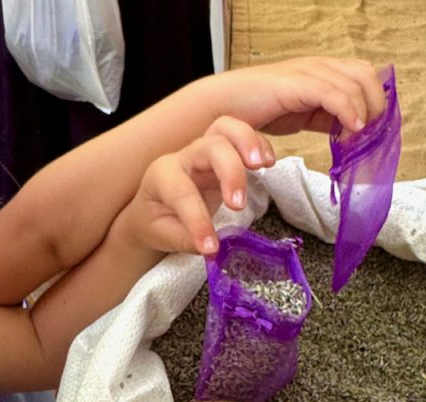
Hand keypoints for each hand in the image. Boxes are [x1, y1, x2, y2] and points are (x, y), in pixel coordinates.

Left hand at [118, 117, 273, 256]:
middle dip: (230, 171)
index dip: (198, 220)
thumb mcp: (162, 235)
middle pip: (210, 146)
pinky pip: (242, 137)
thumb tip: (211, 247)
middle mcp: (184, 157)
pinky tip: (269, 162)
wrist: (155, 208)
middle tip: (239, 204)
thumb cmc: (157, 221)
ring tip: (262, 165)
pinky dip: (260, 144)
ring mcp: (206, 152)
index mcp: (161, 176)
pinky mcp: (224, 155)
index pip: (182, 192)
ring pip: (226, 129)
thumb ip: (185, 240)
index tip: (211, 248)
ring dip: (248, 143)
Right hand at [214, 57, 387, 136]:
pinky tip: (351, 130)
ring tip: (359, 138)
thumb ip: (328, 120)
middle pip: (366, 74)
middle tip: (371, 135)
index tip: (374, 131)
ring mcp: (307, 72)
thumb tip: (351, 133)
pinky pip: (333, 93)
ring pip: (354, 82)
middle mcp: (318, 66)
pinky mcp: (296, 83)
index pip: (364, 75)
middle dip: (377, 105)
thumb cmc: (259, 111)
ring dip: (365, 112)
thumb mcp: (304, 116)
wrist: (224, 107)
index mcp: (322, 72)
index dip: (376, 101)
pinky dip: (348, 111)